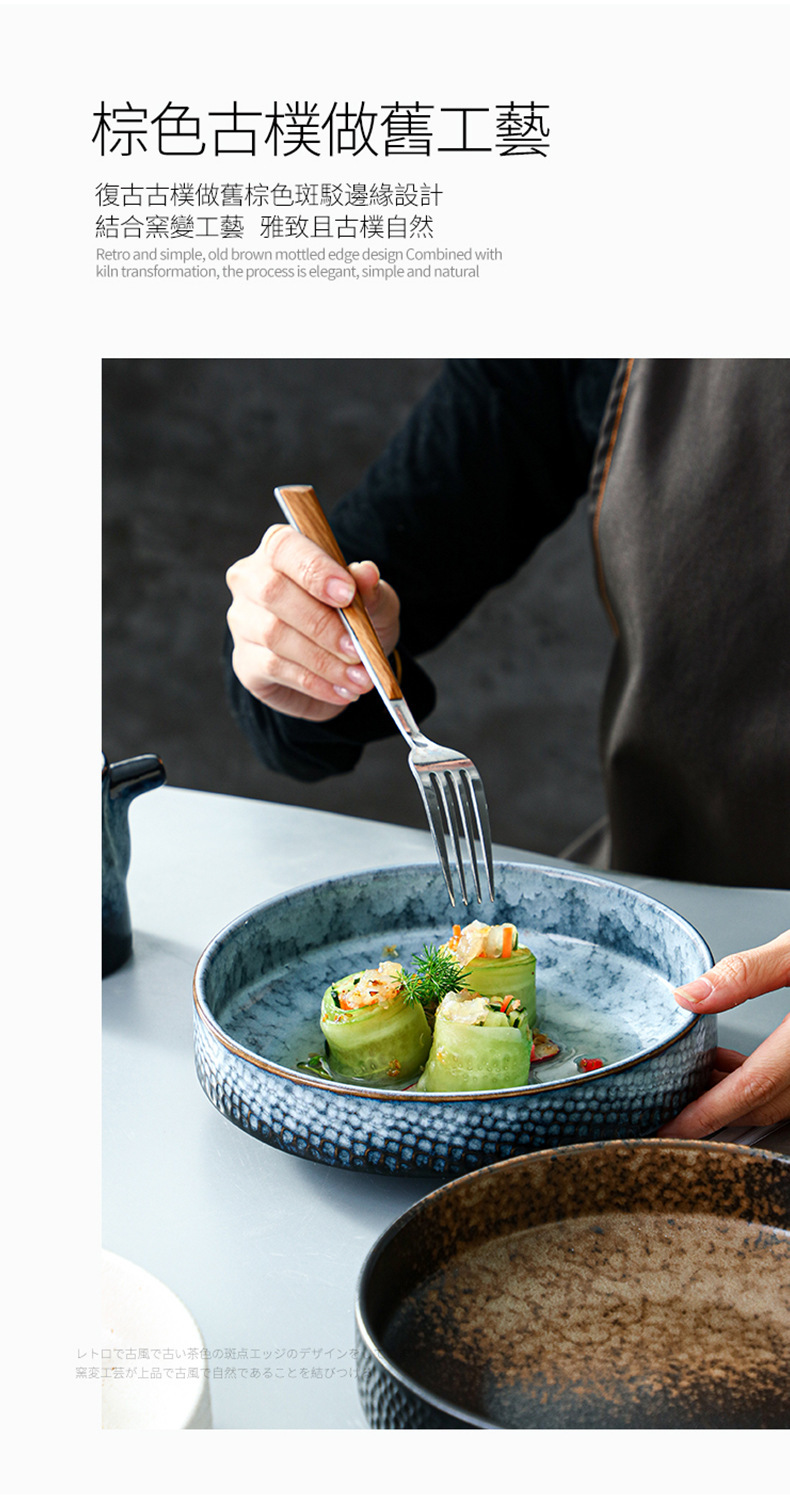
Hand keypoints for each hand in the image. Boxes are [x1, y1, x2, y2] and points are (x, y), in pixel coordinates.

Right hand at [226, 525, 400, 720]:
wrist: (342, 662)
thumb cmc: (352, 617)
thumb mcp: (372, 601)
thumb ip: (369, 589)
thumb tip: (366, 572)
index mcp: (280, 550)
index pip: (285, 548)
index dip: (315, 570)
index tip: (348, 594)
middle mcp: (251, 580)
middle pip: (274, 592)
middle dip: (322, 624)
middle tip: (358, 649)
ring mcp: (243, 622)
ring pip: (274, 635)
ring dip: (323, 661)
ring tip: (359, 678)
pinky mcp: (245, 661)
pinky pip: (274, 669)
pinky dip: (315, 682)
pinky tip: (342, 690)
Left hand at [658, 929, 789, 1136]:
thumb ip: (746, 973)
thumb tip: (691, 995)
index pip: (751, 1090)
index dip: (706, 1114)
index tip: (671, 1126)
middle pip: (764, 1106)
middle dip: (715, 1112)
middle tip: (672, 1107)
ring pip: (781, 1103)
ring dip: (738, 1097)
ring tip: (696, 1077)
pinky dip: (762, 1085)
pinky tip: (737, 1065)